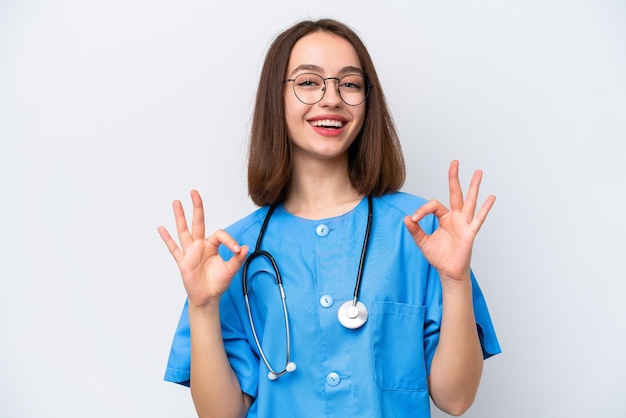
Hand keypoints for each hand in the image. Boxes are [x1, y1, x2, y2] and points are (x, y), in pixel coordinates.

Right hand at [158, 190, 248, 308]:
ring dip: (180, 217)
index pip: (219, 234)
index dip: (229, 240)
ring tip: (176, 202)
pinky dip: (167, 239)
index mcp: (212, 245)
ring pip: (183, 231)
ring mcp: (190, 253)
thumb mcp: (231, 270)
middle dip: (197, 207)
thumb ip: (237, 259)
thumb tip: (245, 247)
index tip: (237, 250)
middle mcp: (200, 246)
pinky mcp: (183, 262)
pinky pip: (174, 249)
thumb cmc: (218, 283)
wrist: (208, 298)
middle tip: (194, 192)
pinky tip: (161, 228)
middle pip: (197, 222)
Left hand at [403, 160, 494, 282]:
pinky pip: (479, 219)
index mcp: (444, 217)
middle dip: (454, 178)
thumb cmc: (438, 256)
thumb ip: (415, 230)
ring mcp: (464, 223)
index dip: (422, 210)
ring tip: (478, 172)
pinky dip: (485, 208)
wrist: (448, 271)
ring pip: (470, 201)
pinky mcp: (470, 233)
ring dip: (473, 187)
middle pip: (455, 193)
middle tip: (455, 162)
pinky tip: (491, 197)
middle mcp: (456, 217)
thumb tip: (406, 218)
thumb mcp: (422, 242)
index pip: (434, 205)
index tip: (413, 219)